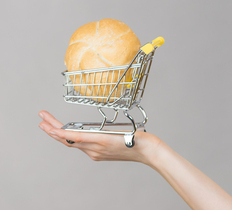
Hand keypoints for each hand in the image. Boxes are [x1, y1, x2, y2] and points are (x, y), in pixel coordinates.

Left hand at [38, 110, 160, 164]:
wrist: (149, 151)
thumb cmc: (138, 140)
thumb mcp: (117, 133)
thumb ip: (95, 135)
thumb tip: (75, 136)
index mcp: (99, 142)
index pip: (71, 137)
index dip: (57, 130)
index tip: (46, 124)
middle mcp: (95, 150)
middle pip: (68, 140)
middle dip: (53, 129)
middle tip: (41, 120)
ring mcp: (97, 153)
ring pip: (73, 143)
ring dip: (60, 134)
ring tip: (49, 126)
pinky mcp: (101, 153)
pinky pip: (82, 146)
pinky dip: (72, 139)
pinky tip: (70, 134)